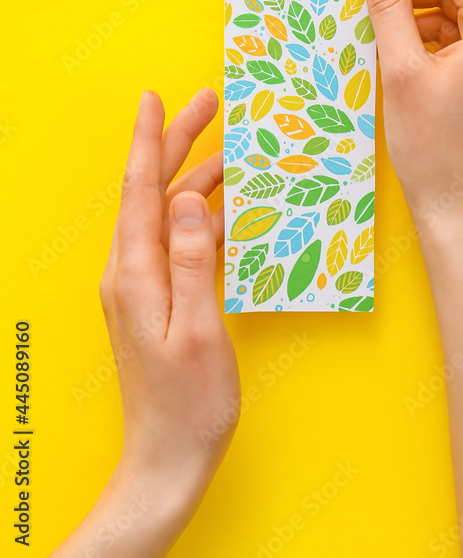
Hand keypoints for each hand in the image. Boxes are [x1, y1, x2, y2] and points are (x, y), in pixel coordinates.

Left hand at [99, 88, 239, 502]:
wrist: (167, 459)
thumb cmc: (188, 403)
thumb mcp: (199, 329)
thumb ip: (194, 261)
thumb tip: (191, 201)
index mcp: (135, 273)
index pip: (140, 189)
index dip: (150, 139)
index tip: (155, 98)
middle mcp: (131, 272)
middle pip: (153, 191)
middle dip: (179, 144)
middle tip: (208, 103)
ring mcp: (142, 286)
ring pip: (169, 215)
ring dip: (200, 181)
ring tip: (237, 155)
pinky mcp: (157, 300)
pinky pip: (180, 243)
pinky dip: (206, 220)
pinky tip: (234, 213)